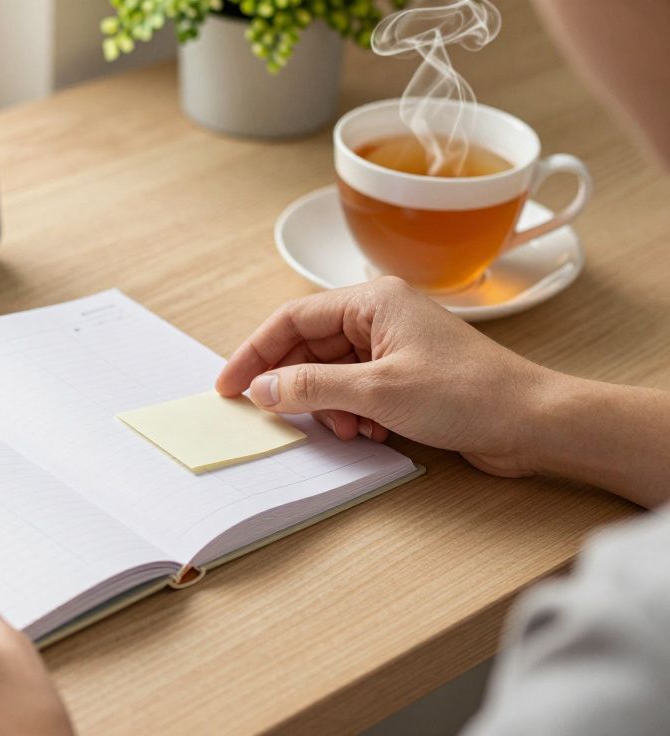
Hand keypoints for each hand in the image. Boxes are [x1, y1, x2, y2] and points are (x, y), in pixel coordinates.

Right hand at [215, 276, 556, 476]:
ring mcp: (394, 345)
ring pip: (331, 372)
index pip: (293, 319)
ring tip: (342, 428)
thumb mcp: (377, 392)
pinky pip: (356, 389)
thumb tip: (262, 387)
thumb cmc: (466, 394)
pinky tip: (365, 432)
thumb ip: (312, 388)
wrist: (532, 421)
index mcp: (372, 301)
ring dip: (325, 404)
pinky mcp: (406, 374)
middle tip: (267, 413)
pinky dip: (350, 412)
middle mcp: (380, 316)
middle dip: (291, 383)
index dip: (255, 352)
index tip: (230, 384)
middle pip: (309, 346)